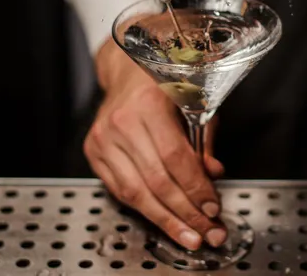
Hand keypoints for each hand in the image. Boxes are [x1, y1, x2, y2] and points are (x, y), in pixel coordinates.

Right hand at [86, 42, 226, 249]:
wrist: (127, 71)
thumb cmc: (164, 83)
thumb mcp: (195, 102)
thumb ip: (204, 139)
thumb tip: (212, 173)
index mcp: (149, 104)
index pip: (175, 157)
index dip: (196, 188)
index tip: (213, 207)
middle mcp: (122, 121)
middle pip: (156, 180)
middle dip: (185, 212)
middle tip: (206, 230)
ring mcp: (103, 137)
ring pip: (136, 191)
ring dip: (165, 219)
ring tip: (188, 235)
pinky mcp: (93, 150)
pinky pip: (120, 189)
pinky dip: (144, 208)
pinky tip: (163, 219)